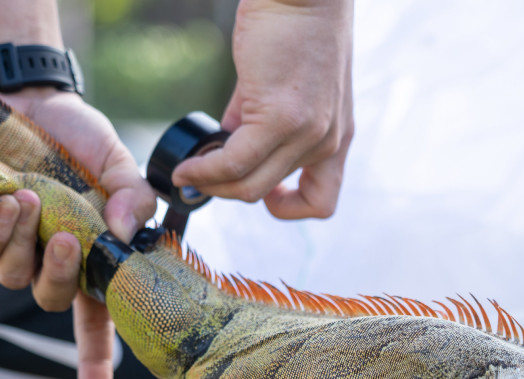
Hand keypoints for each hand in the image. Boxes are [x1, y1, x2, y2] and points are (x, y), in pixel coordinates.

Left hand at [0, 86, 155, 378]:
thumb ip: (134, 196)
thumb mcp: (118, 164)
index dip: (94, 365)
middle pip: (53, 300)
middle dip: (60, 275)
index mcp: (92, 259)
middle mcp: (52, 262)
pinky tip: (6, 198)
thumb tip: (125, 230)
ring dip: (23, 244)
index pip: (96, 323)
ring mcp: (15, 247)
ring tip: (28, 200)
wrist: (32, 99)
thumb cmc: (79, 140)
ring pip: (14, 276)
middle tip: (69, 237)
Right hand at [171, 0, 353, 219]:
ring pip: (248, 186)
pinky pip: (233, 162)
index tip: (261, 194)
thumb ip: (258, 122)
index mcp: (336, 136)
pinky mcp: (279, 118)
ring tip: (188, 173)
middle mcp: (327, 141)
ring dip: (210, 185)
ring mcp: (307, 132)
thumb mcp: (285, 87)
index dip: (287, 207)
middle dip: (226, 192)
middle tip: (199, 178)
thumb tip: (225, 146)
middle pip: (267, 193)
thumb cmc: (293, 27)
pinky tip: (187, 165)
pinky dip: (204, 170)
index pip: (322, 201)